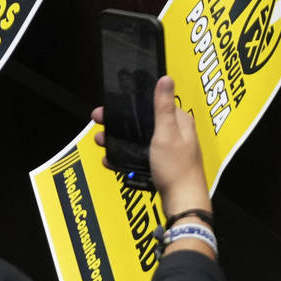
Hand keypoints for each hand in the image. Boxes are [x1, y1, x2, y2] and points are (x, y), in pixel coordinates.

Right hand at [92, 76, 213, 257]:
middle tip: (99, 121)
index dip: (132, 102)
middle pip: (143, 122)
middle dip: (120, 122)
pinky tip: (109, 159)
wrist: (182, 202)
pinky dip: (124, 156)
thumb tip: (166, 78)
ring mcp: (168, 150)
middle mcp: (175, 133)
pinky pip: (139, 156)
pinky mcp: (161, 166)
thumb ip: (163, 107)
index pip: (154, 103)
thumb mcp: (166, 133)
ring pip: (139, 139)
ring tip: (100, 140)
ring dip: (119, 139)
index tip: (111, 103)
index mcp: (180, 121)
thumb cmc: (175, 166)